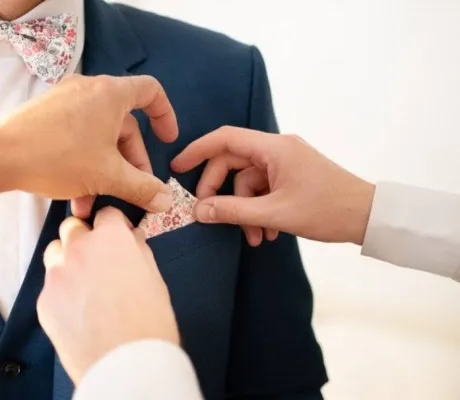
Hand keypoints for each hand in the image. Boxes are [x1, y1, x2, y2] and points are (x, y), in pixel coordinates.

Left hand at [0, 74, 177, 216]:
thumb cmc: (59, 157)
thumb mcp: (107, 176)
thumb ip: (141, 188)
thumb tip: (166, 201)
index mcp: (110, 94)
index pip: (151, 92)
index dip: (165, 115)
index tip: (167, 141)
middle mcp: (90, 90)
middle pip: (124, 124)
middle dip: (131, 162)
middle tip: (133, 191)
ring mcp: (66, 100)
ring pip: (99, 136)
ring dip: (106, 170)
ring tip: (98, 204)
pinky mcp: (47, 115)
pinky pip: (78, 136)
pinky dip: (85, 162)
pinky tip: (78, 197)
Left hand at [37, 207, 179, 384]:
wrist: (125, 364)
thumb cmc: (148, 324)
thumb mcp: (154, 278)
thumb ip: (138, 251)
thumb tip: (132, 239)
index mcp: (111, 239)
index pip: (106, 213)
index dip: (113, 223)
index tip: (115, 233)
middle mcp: (80, 249)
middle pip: (73, 227)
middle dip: (84, 237)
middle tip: (97, 258)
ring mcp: (58, 274)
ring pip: (54, 251)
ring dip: (66, 259)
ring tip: (83, 282)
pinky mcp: (44, 300)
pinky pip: (49, 285)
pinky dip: (60, 291)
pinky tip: (76, 309)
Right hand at [171, 127, 375, 245]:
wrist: (369, 216)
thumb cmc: (326, 209)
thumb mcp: (275, 213)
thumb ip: (232, 211)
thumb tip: (198, 211)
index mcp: (274, 148)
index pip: (225, 138)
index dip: (197, 150)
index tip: (178, 167)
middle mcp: (277, 149)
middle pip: (233, 163)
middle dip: (222, 193)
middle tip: (212, 217)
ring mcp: (285, 163)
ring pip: (248, 181)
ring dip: (244, 210)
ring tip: (254, 238)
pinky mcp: (292, 177)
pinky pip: (264, 189)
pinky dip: (259, 210)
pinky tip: (267, 233)